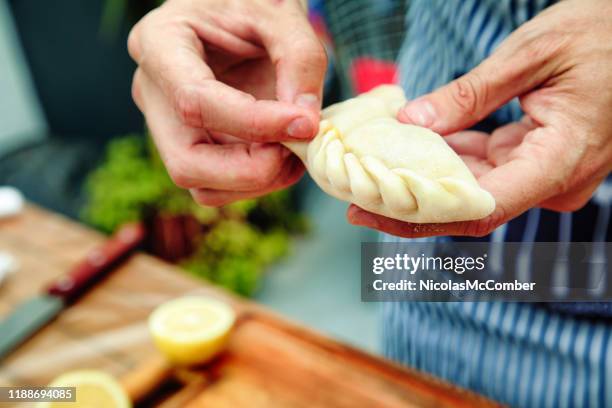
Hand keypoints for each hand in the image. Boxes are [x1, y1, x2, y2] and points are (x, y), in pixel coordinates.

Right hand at [128, 0, 326, 205]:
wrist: (241, 10)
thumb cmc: (253, 2)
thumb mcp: (281, 12)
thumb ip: (300, 60)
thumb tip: (305, 125)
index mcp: (159, 44)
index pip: (194, 102)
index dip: (254, 123)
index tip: (306, 124)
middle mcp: (153, 92)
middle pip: (186, 163)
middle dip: (251, 170)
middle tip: (297, 147)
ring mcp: (170, 126)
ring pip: (202, 185)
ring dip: (258, 180)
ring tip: (296, 148)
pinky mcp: (194, 146)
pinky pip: (220, 186)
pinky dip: (258, 181)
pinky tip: (284, 153)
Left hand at [348, 0, 611, 237]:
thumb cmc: (599, 34)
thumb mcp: (531, 55)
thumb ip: (471, 95)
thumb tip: (412, 124)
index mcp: (560, 159)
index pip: (482, 208)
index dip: (423, 217)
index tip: (373, 212)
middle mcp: (554, 180)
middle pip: (471, 206)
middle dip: (413, 204)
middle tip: (356, 199)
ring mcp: (546, 173)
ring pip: (475, 189)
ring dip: (426, 182)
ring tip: (371, 176)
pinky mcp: (536, 160)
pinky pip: (485, 168)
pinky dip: (448, 161)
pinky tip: (409, 151)